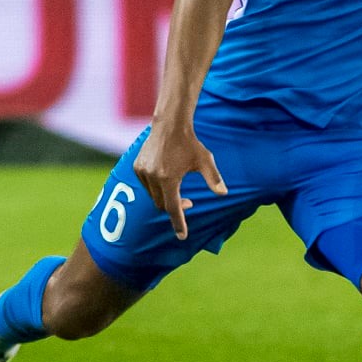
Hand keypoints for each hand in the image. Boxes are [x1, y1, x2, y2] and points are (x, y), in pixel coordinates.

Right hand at [132, 123, 225, 240]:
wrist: (170, 125)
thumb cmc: (190, 143)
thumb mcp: (205, 161)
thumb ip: (214, 179)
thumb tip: (224, 194)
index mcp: (168, 179)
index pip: (173, 208)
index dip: (178, 223)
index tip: (182, 236)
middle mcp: (152, 177)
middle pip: (162, 204)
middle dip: (175, 207)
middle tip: (190, 202)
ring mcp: (142, 172)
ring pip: (153, 196)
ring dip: (165, 198)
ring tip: (178, 187)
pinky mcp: (137, 167)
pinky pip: (146, 185)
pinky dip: (156, 188)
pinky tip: (166, 177)